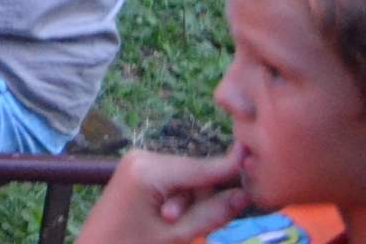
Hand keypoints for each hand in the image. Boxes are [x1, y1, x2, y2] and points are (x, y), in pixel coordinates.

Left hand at [75, 150, 248, 243]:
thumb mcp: (176, 235)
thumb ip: (211, 213)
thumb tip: (244, 194)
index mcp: (149, 169)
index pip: (202, 168)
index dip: (231, 167)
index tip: (256, 160)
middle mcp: (143, 157)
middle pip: (196, 173)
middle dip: (201, 199)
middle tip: (180, 226)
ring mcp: (138, 162)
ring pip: (186, 179)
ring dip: (188, 203)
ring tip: (168, 225)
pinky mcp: (137, 172)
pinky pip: (172, 181)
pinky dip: (177, 199)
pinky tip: (166, 218)